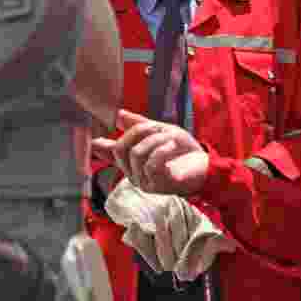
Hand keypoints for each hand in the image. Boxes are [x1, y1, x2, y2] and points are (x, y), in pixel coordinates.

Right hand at [92, 110, 208, 195]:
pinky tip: (171, 146)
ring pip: (136, 153)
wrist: (207, 166)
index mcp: (133, 162)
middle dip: (138, 130)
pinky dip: (162, 149)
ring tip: (170, 138)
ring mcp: (145, 182)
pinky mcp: (158, 186)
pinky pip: (151, 163)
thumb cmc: (184, 152)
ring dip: (155, 139)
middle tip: (156, 126)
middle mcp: (134, 174)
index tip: (92, 140)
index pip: (111, 154)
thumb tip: (119, 114)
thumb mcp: (161, 132)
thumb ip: (139, 125)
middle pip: (120, 148)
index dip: (100, 147)